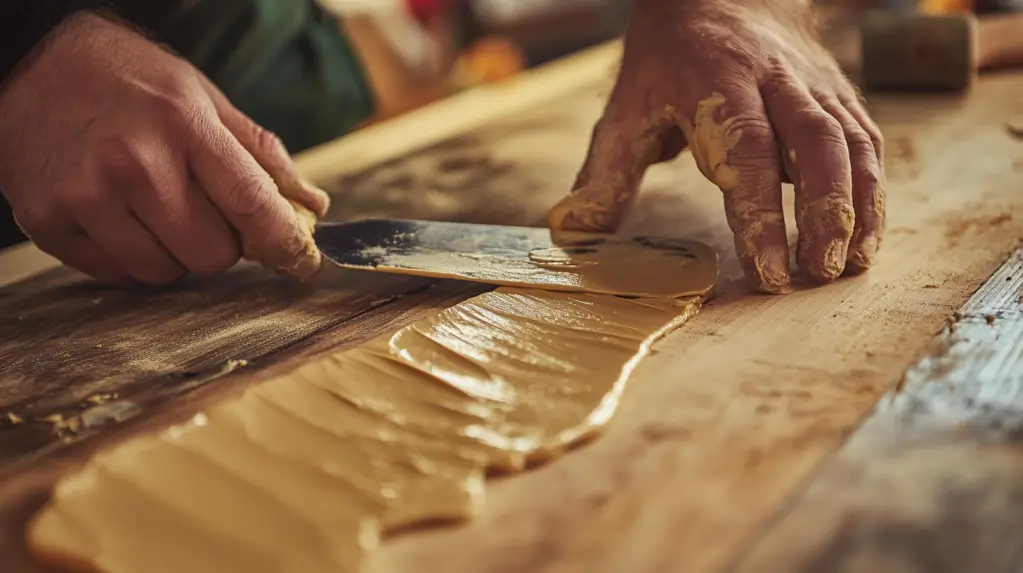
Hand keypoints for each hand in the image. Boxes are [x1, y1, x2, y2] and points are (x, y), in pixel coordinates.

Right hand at [0, 12, 329, 284]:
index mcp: (181, 124)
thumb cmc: (126, 80)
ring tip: (154, 210)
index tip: (303, 264)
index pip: (251, 203)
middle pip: (212, 254)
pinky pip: (118, 275)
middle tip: (200, 213)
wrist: (28, 65)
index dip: (286, 243)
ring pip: (165, 273)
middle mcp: (134, 163)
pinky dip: (131, 258)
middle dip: (219, 244)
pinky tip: (120, 217)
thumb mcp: (200, 97)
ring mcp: (87, 196)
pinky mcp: (50, 222)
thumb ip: (259, 154)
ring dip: (173, 254)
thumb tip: (311, 205)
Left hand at [547, 0, 883, 293]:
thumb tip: (571, 231)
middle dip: (824, 214)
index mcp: (718, 83)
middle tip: (817, 274)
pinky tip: (867, 235)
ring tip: (851, 265)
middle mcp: (776, 81)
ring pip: (851, 144)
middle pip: (815, 146)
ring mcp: (814, 86)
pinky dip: (873, 190)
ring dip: (859, 207)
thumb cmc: (670, 56)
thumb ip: (606, 172)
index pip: (746, 153)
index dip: (760, 215)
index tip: (766, 270)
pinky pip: (866, 141)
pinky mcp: (839, 94)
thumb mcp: (627, 106)